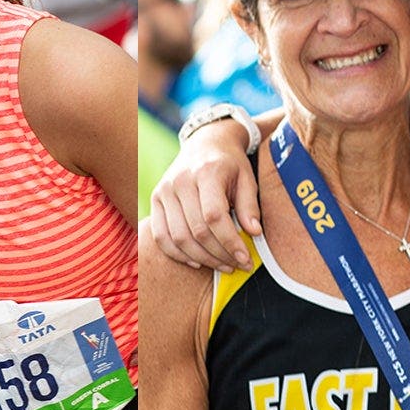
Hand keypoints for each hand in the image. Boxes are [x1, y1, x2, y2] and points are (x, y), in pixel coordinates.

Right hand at [148, 117, 261, 271]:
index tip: (245, 258)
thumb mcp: (247, 178)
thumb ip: (250, 205)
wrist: (204, 144)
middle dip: (219, 254)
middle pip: (197, 231)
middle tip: (237, 265)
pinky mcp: (155, 200)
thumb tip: (254, 233)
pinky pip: (161, 236)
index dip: (230, 242)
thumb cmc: (229, 165)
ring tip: (222, 265)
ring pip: (178, 238)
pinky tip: (198, 262)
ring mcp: (164, 191)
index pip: (214, 216)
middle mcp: (180, 181)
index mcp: (206, 172)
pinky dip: (178, 254)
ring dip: (202, 259)